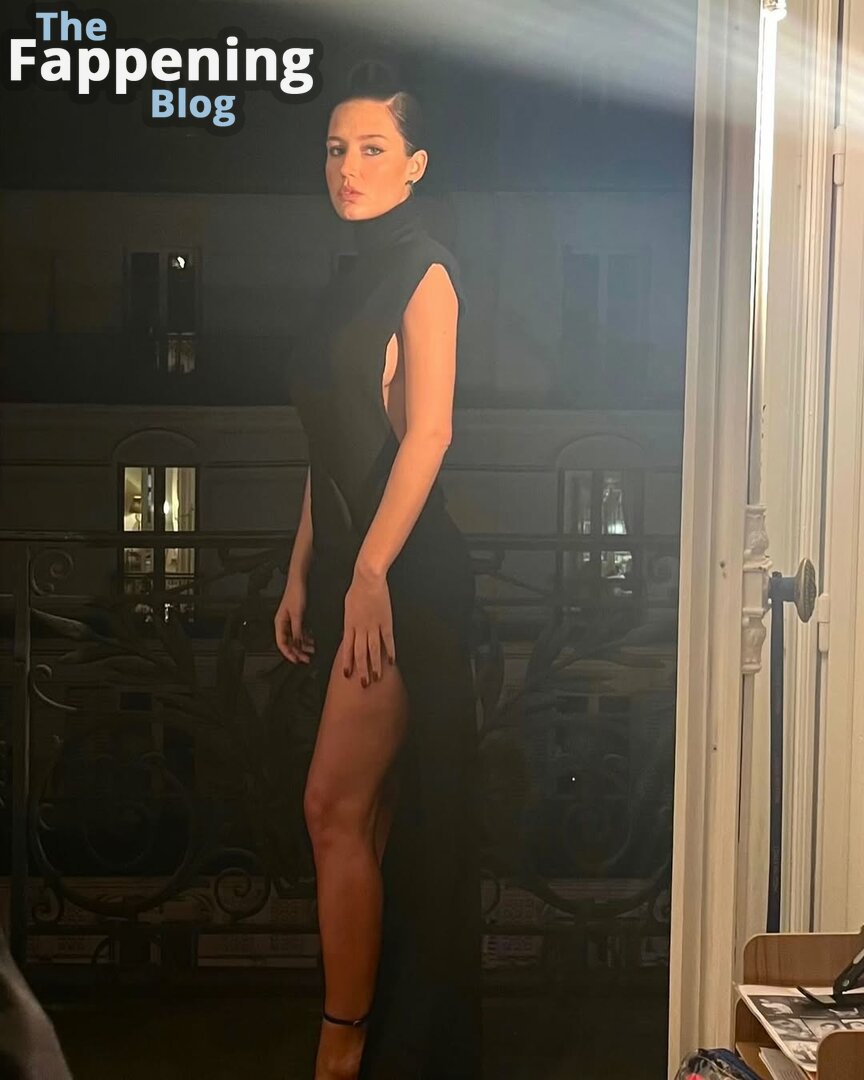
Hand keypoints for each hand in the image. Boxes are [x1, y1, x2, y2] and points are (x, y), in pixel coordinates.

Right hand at [274, 574, 314, 663]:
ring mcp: (290, 621)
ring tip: (311, 651)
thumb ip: (297, 630)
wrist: (299, 582)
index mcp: (279, 623)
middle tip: (306, 659)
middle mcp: (283, 624)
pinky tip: (311, 641)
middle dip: (297, 652)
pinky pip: (299, 632)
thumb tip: (298, 643)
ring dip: (303, 645)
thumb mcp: (298, 615)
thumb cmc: (295, 594)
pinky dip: (305, 638)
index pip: (282, 643)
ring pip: (295, 638)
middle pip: (289, 643)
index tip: (297, 660)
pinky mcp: (296, 618)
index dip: (289, 653)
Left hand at [341, 565, 395, 685]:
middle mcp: (360, 629)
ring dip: (375, 665)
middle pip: (360, 653)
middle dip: (361, 670)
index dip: (347, 662)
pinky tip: (391, 661)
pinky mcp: (386, 622)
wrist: (367, 579)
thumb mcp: (347, 608)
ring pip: (373, 650)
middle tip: (364, 684)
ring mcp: (373, 626)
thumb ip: (349, 623)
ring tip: (377, 677)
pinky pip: (387, 640)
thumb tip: (349, 634)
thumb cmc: (356, 590)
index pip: (347, 648)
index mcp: (349, 625)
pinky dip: (390, 651)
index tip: (347, 675)